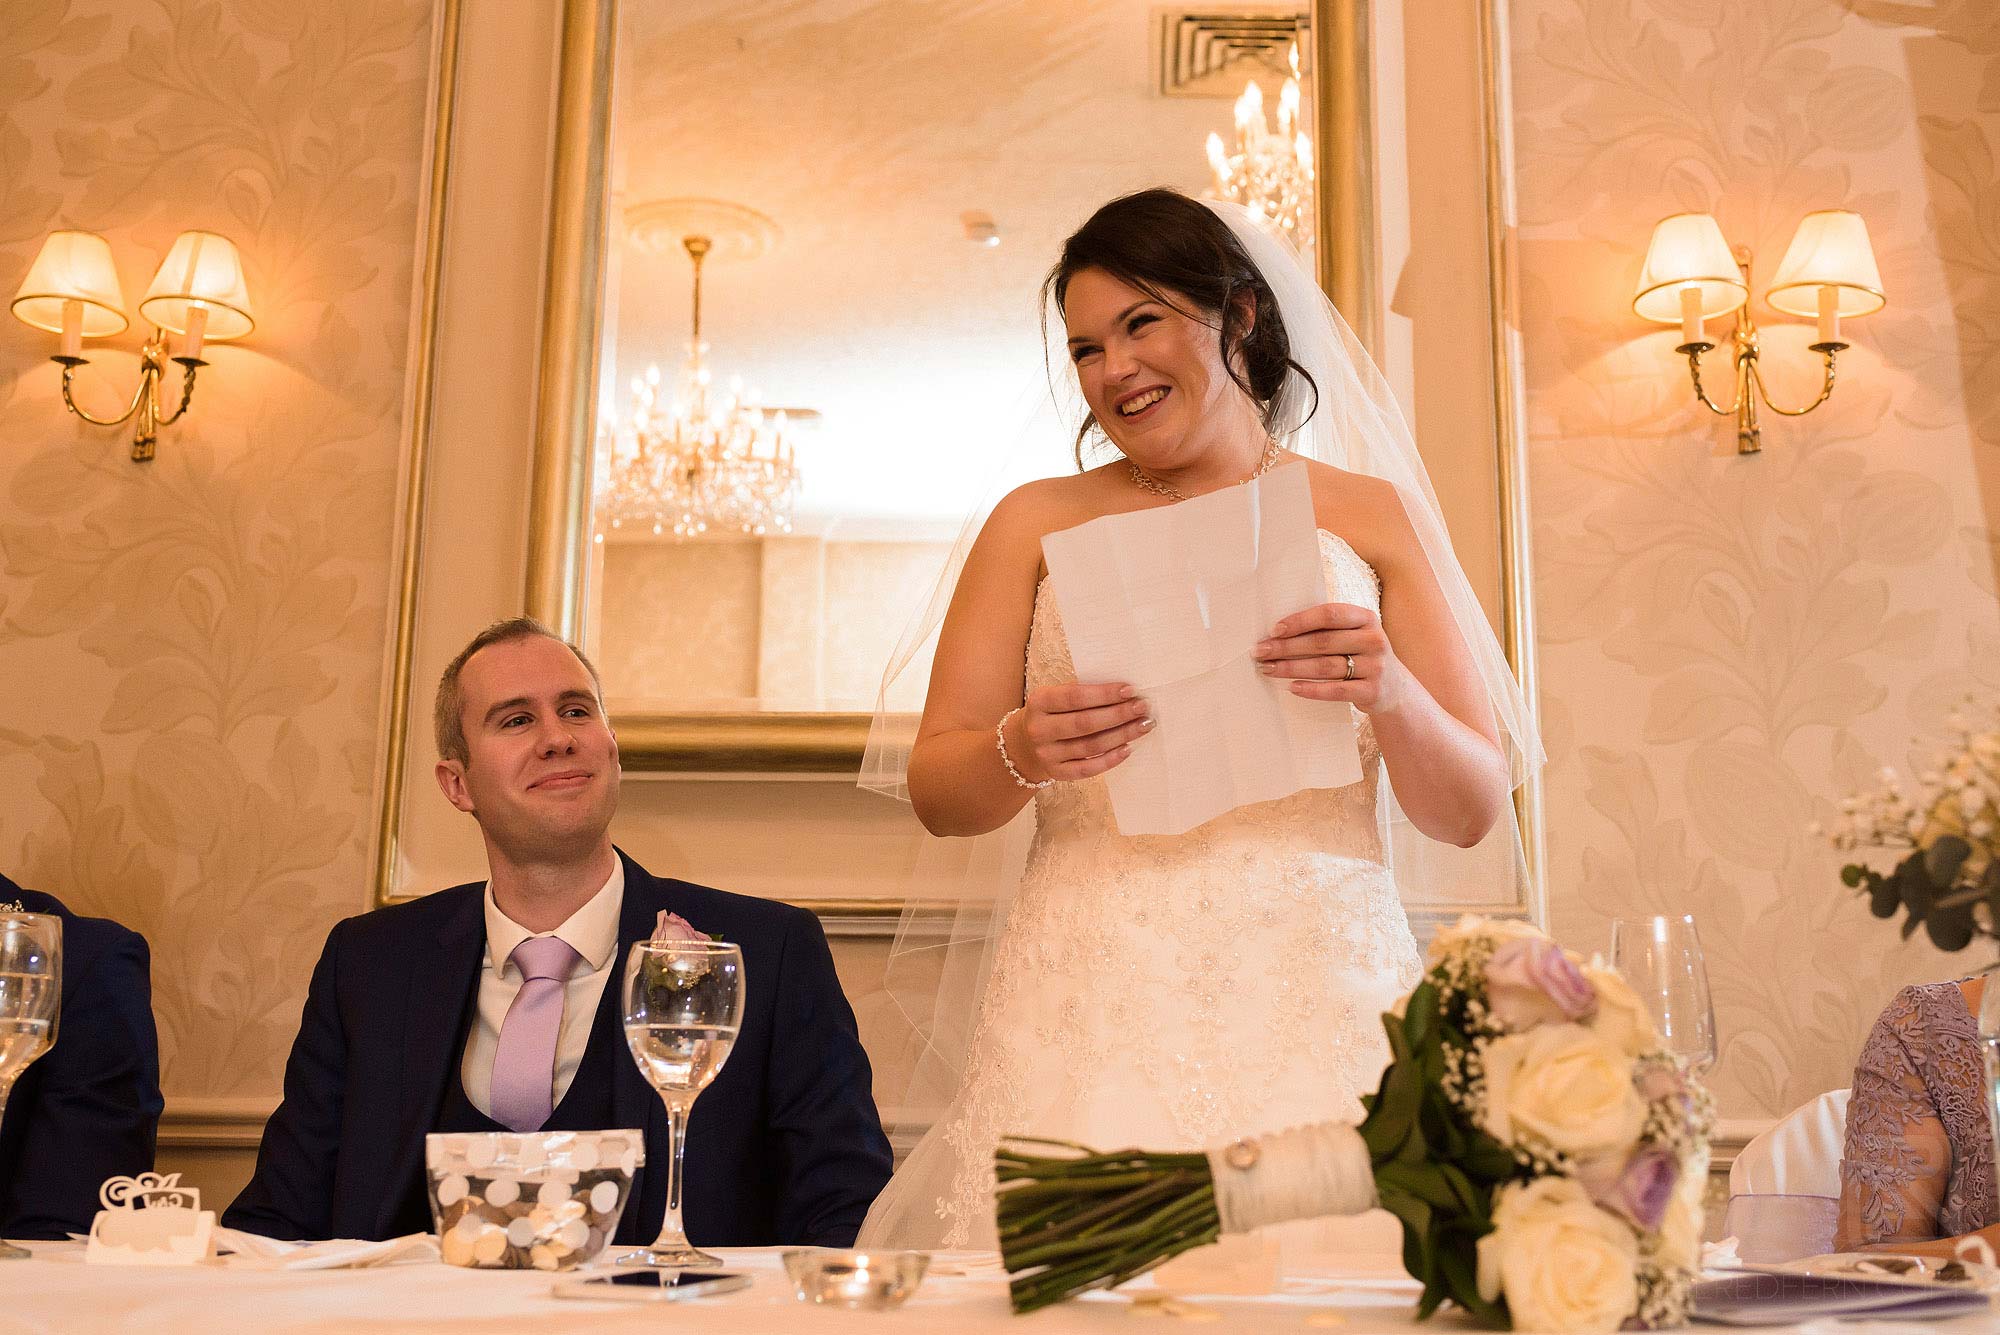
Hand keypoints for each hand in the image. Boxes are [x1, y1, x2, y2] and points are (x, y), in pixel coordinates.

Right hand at [1006, 682, 1153, 782]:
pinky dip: (1110, 760)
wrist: (1024, 744)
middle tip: (1142, 708)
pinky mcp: (1057, 773)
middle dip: (1118, 714)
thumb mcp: (1055, 697)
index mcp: (1039, 702)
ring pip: (1091, 746)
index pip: (1075, 697)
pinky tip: (1127, 749)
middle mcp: (1040, 729)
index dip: (1104, 694)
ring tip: (1143, 725)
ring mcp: (1047, 754)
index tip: (1130, 690)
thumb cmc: (1051, 714)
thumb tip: (1124, 693)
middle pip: (1085, 723)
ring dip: (1121, 735)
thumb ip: (1082, 694)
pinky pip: (1088, 769)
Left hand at [1252, 602, 1405, 711]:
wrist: (1395, 689)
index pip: (1329, 614)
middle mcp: (1373, 639)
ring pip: (1325, 666)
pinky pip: (1336, 690)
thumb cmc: (1361, 655)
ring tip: (1269, 669)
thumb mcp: (1354, 635)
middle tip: (1261, 652)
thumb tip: (1279, 631)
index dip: (1300, 621)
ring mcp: (1375, 666)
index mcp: (1366, 618)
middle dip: (1286, 647)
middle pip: (1322, 642)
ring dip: (1292, 668)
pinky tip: (1292, 688)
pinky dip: (1312, 689)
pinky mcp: (1372, 691)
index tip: (1274, 630)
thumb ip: (1328, 629)